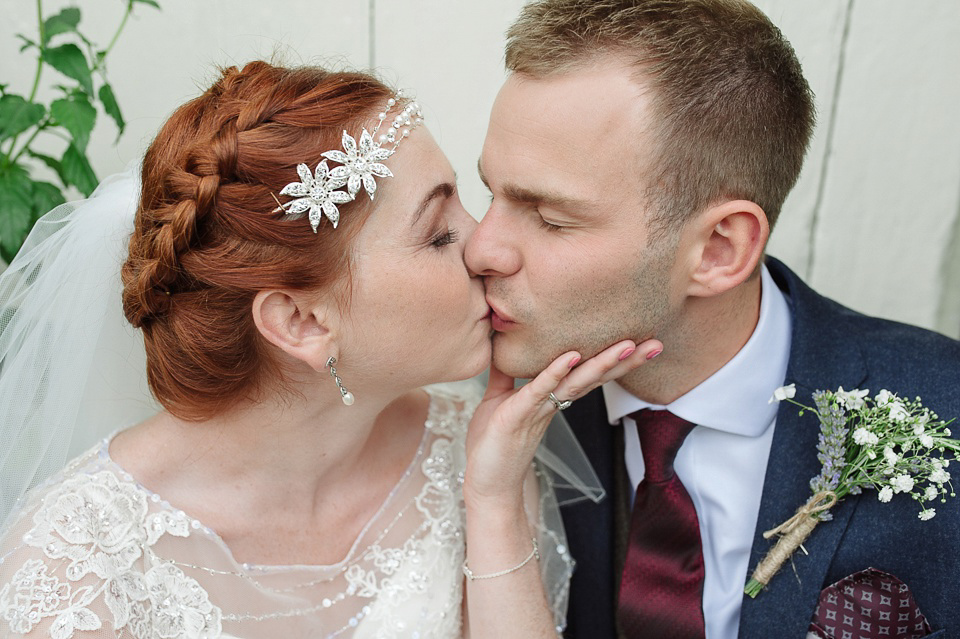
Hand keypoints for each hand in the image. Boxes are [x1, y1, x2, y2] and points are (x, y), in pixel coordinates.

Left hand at [463, 338, 662, 511]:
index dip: (611, 357)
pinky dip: (555, 372)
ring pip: (577, 383)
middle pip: (594, 377)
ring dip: (603, 364)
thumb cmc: (493, 446)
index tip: (639, 339)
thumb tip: (503, 343)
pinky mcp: (518, 416)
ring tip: (630, 346)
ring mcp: (538, 410)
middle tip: (656, 343)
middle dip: (625, 361)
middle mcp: (552, 403)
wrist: (487, 488)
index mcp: (551, 397)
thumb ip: (505, 373)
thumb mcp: (498, 400)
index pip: (586, 373)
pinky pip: (539, 390)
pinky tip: (571, 356)